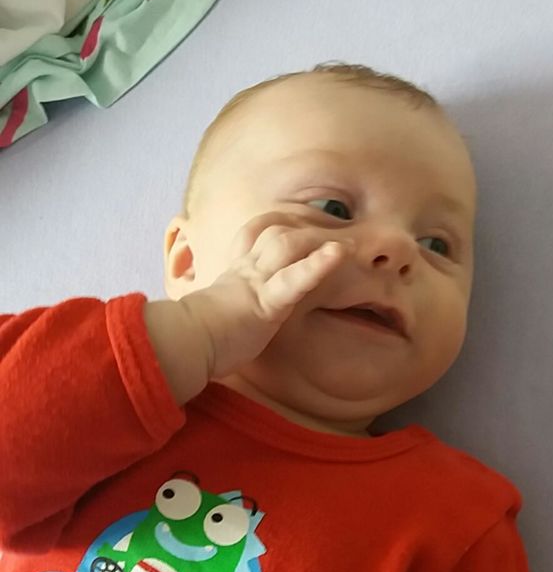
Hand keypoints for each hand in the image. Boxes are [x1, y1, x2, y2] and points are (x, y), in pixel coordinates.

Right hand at [179, 211, 352, 378]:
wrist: (183, 345)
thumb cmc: (195, 339)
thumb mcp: (211, 316)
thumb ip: (221, 310)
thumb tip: (217, 318)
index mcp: (234, 274)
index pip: (255, 236)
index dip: (276, 226)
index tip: (298, 225)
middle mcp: (245, 271)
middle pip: (276, 233)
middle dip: (307, 230)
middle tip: (338, 235)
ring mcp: (256, 284)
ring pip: (286, 247)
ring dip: (319, 242)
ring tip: (351, 247)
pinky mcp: (265, 303)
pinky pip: (293, 279)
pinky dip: (318, 265)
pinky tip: (338, 254)